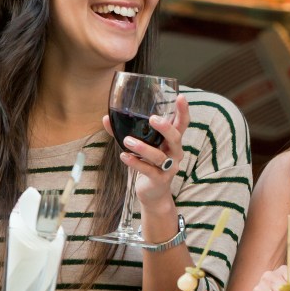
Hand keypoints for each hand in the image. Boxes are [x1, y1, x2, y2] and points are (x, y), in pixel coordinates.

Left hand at [103, 95, 189, 209]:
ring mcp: (169, 167)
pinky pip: (148, 170)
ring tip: (127, 141)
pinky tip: (124, 156)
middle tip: (152, 118)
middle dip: (166, 127)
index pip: (182, 124)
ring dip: (143, 147)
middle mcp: (175, 153)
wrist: (153, 193)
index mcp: (172, 141)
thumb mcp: (141, 147)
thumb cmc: (148, 164)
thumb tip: (106, 118)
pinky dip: (135, 163)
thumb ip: (126, 132)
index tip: (180, 97)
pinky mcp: (160, 180)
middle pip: (176, 138)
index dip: (183, 111)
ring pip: (159, 156)